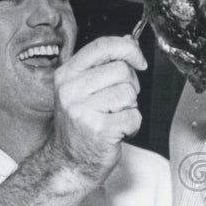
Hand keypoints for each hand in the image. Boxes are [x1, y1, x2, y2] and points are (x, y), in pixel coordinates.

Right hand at [50, 35, 146, 182]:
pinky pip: (133, 117)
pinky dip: (132, 126)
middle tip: (117, 104)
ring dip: (130, 108)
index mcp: (66, 75)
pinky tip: (117, 132)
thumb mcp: (83, 90)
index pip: (101, 46)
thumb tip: (128, 42)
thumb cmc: (80, 127)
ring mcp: (83, 110)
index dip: (127, 49)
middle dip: (129, 87)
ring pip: (129, 94)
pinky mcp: (99, 129)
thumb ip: (103, 65)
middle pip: (121, 70)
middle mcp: (70, 90)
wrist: (69, 163)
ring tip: (113, 119)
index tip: (138, 61)